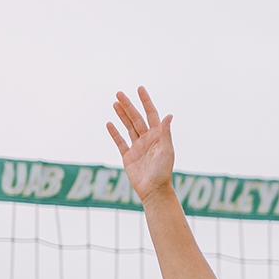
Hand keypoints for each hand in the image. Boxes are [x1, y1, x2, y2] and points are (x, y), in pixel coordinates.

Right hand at [106, 87, 174, 201]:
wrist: (154, 190)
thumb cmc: (163, 171)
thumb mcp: (166, 150)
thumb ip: (165, 133)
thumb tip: (169, 115)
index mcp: (158, 137)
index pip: (152, 115)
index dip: (146, 102)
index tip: (140, 89)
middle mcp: (148, 140)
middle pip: (137, 119)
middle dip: (128, 106)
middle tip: (119, 93)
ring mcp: (138, 147)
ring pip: (128, 127)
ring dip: (122, 115)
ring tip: (115, 103)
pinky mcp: (128, 156)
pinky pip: (120, 142)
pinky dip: (115, 133)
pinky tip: (110, 123)